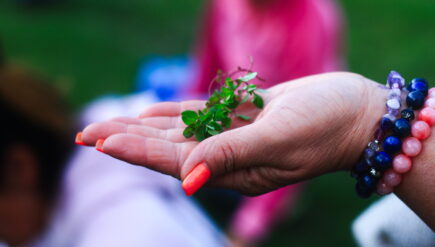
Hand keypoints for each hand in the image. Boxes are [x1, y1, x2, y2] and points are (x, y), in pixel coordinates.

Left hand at [79, 72, 385, 194]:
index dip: (136, 150)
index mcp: (234, 168)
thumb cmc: (326, 125)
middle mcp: (228, 157)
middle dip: (126, 140)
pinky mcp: (241, 118)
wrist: (356, 114)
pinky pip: (198, 116)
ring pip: (177, 131)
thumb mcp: (281, 138)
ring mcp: (233, 137)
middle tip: (85, 134)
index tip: (100, 142)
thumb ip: (233, 155)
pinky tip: (149, 112)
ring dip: (141, 127)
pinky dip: (172, 113)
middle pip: (166, 148)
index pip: (174, 160)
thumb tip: (188, 179)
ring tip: (107, 126)